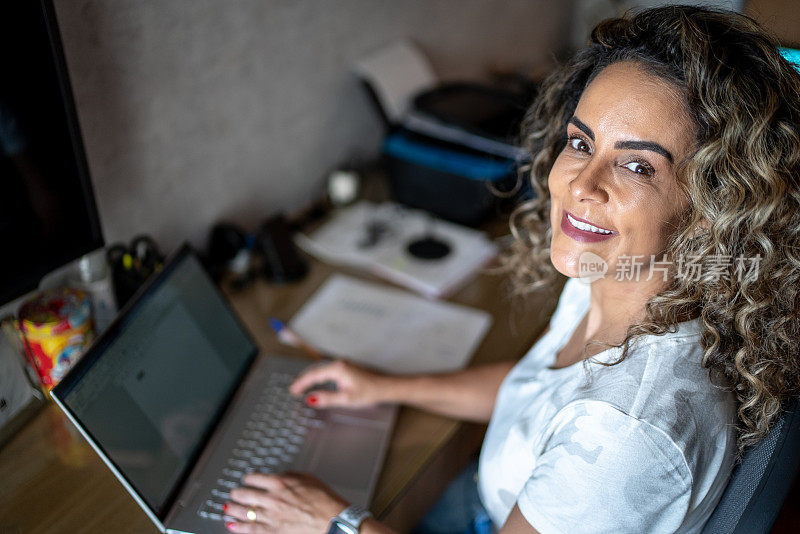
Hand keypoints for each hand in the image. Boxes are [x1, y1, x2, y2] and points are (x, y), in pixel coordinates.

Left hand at [225, 472, 347, 532]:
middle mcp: (272, 498)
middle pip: (245, 494)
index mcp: (280, 483)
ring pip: (244, 512)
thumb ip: (291, 475)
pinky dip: (238, 527)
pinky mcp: (272, 531)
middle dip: (237, 493)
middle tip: (233, 493)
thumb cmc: (324, 500)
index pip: (255, 478)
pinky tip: (231, 525)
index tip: (247, 479)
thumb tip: (282, 474)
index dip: (248, 478)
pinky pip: (249, 529)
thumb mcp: (309, 478)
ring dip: (233, 509)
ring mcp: (271, 515)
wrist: (332, 519)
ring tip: (227, 508)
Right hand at [289, 359, 391, 408]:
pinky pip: (328, 370)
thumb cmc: (369, 392)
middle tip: (293, 389)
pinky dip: (319, 376)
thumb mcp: (346, 398)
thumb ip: (327, 398)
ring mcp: (344, 364)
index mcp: (338, 368)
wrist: (386, 387)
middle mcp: (339, 363)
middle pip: (316, 370)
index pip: (314, 375)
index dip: (301, 383)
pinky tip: (317, 382)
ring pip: (322, 369)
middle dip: (303, 379)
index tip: (293, 390)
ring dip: (311, 377)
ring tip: (301, 386)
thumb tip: (311, 399)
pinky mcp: (347, 367)